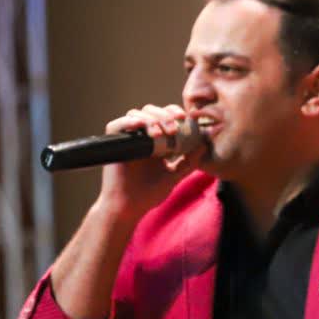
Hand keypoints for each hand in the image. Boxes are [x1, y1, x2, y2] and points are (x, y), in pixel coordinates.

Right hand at [97, 103, 206, 220]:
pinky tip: (140, 126)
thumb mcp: (175, 176)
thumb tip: (205, 144)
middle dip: (164, 115)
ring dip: (150, 119)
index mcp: (156, 141)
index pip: (164, 116)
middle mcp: (141, 137)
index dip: (173, 112)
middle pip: (151, 111)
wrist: (129, 207)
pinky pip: (117, 125)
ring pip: (136, 114)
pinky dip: (128, 122)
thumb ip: (189, 161)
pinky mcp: (113, 143)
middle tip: (173, 128)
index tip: (185, 118)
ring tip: (160, 134)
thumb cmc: (150, 194)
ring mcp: (127, 139)